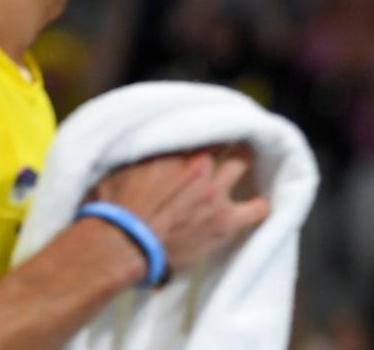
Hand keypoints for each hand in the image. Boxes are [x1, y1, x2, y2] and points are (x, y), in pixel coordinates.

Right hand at [89, 145, 269, 271]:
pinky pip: (258, 208)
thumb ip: (143, 151)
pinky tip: (257, 204)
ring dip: (241, 161)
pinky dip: (259, 204)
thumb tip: (145, 140)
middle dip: (224, 142)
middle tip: (222, 147)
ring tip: (240, 165)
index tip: (205, 136)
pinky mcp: (225, 221)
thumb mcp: (121, 166)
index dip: (205, 132)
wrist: (122, 246)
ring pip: (243, 162)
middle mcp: (202, 165)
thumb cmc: (114, 208)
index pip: (203, 127)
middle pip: (225, 140)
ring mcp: (216, 193)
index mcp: (177, 149)